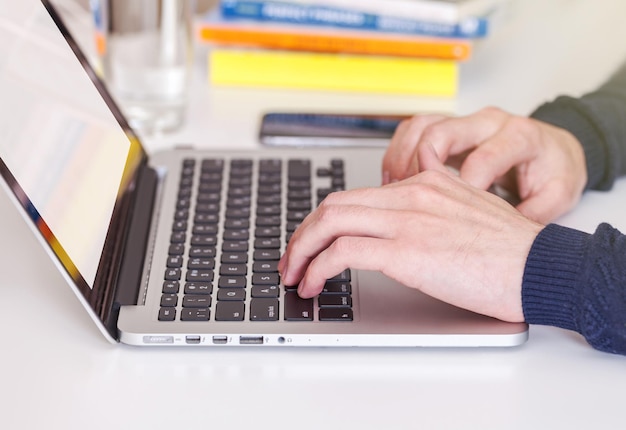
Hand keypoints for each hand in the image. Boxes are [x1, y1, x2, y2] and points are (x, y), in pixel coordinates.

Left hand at [279, 169, 543, 322]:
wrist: (541, 266)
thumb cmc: (508, 250)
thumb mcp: (463, 212)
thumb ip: (427, 212)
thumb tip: (393, 234)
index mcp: (423, 181)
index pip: (356, 195)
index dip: (324, 220)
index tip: (312, 242)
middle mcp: (410, 193)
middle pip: (334, 204)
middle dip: (302, 234)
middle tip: (290, 260)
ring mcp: (407, 219)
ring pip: (330, 222)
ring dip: (301, 250)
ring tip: (294, 275)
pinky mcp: (407, 250)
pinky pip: (344, 252)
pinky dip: (319, 267)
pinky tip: (314, 283)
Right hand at [382, 107, 587, 223]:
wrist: (555, 153)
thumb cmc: (552, 174)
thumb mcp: (556, 197)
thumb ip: (533, 214)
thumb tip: (504, 240)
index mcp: (519, 137)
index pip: (480, 160)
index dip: (461, 192)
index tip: (449, 219)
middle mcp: (489, 123)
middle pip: (440, 132)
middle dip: (416, 168)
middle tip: (406, 200)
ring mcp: (466, 122)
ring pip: (420, 126)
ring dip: (400, 158)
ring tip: (393, 191)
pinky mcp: (450, 128)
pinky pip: (413, 130)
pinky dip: (398, 154)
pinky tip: (395, 181)